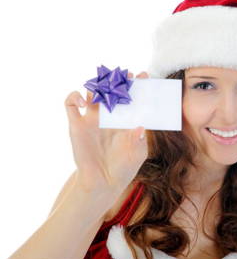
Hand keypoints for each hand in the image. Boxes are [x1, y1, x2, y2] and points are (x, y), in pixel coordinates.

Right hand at [64, 71, 149, 194]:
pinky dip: (74, 96)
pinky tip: (84, 102)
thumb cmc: (124, 168)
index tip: (144, 76)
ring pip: (91, 92)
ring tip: (105, 88)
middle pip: (111, 89)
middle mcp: (109, 115)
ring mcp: (92, 119)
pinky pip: (70, 104)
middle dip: (117, 80)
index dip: (137, 85)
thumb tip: (141, 128)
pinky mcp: (76, 125)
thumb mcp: (137, 155)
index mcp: (126, 119)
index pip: (131, 96)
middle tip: (125, 76)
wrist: (103, 182)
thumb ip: (140, 142)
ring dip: (96, 85)